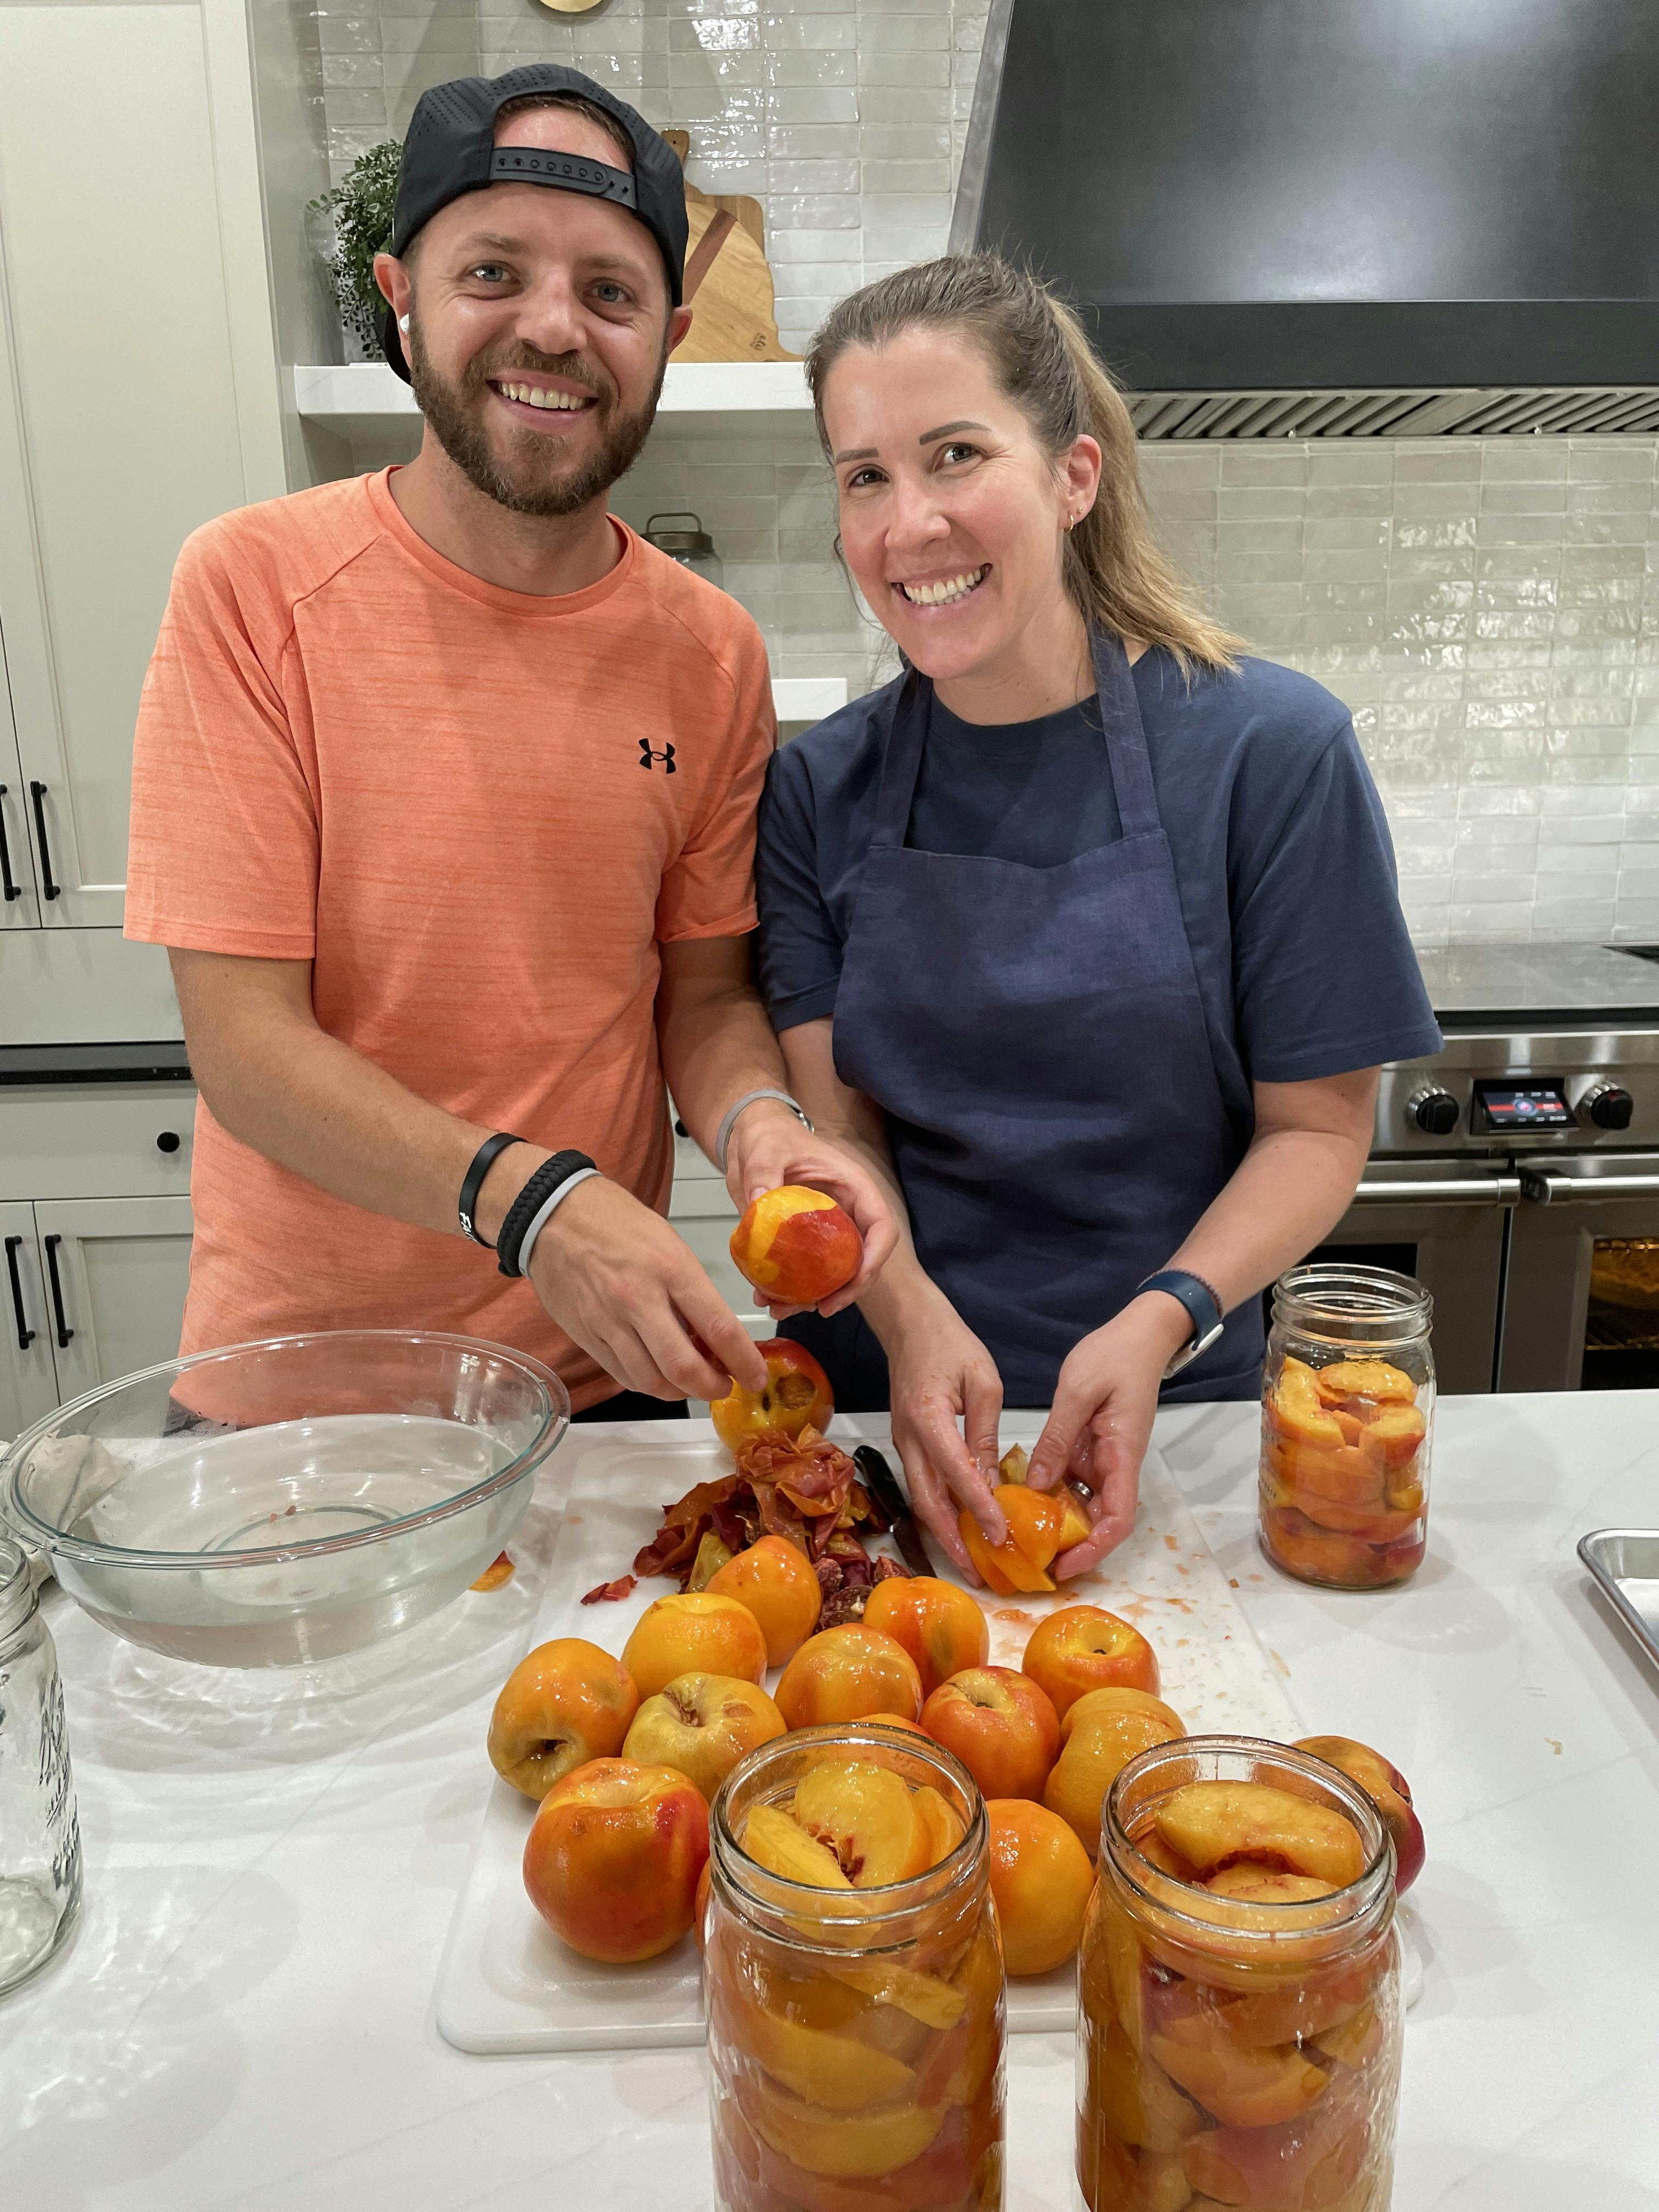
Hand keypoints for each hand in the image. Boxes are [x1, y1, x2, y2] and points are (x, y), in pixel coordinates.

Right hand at [528, 1177, 767, 1401]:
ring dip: (680, 1391)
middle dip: (712, 1388)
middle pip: (683, 1369)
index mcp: (670, 1269)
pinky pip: (623, 1375)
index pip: (718, 1328)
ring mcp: (608, 1321)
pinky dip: (648, 1383)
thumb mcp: (670, 1244)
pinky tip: (659, 1374)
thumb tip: (716, 1336)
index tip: (757, 1377)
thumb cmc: (618, 1222)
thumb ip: (693, 1291)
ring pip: (651, 1381)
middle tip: (723, 1385)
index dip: (744, 1362)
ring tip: (692, 1381)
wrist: (554, 1214)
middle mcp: (639, 1299)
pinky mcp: (585, 1335)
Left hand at [724, 1103, 900, 1317]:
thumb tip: (757, 1201)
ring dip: (811, 1298)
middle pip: (860, 1261)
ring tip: (779, 1309)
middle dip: (844, 1290)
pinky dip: (788, 1289)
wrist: (748, 1139)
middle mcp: (845, 1214)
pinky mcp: (801, 1243)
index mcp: (852, 1189)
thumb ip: (764, 1173)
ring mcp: (824, 1232)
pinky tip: (764, 1297)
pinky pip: (803, 1272)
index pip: (881, 1228)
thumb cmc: (769, 1136)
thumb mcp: (766, 1149)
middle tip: (820, 1309)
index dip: (874, 1259)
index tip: (854, 1282)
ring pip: (831, 1274)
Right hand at [883, 1293, 1008, 1583]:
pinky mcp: (907, 1443)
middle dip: (951, 1542)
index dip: (979, 1508)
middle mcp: (908, 1437)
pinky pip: (922, 1484)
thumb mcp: (983, 1381)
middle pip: (925, 1501)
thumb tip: (992, 1479)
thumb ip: (985, 1432)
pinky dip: (940, 1511)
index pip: (956, 1473)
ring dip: (943, 1533)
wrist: (910, 1323)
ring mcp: (903, 1442)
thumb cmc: (949, 1343)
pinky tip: (961, 1526)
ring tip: (971, 1562)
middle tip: (978, 1573)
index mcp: (928, 1417)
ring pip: (919, 1499)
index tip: (1000, 1535)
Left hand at [1024, 1295, 1191, 1576]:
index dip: (1095, 1549)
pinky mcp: (1093, 1448)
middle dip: (1073, 1547)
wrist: (1139, 1333)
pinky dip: (1053, 1493)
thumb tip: (1035, 1485)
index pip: (1118, 1518)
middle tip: (1031, 1560)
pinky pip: (1074, 1480)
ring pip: (1086, 1503)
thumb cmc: (1114, 1356)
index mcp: (1122, 1455)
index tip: (1066, 1566)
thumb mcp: (1078, 1392)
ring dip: (1060, 1523)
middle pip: (1102, 1521)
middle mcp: (1117, 1465)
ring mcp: (1105, 1458)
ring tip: (1021, 1538)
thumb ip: (1056, 1439)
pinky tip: (1022, 1499)